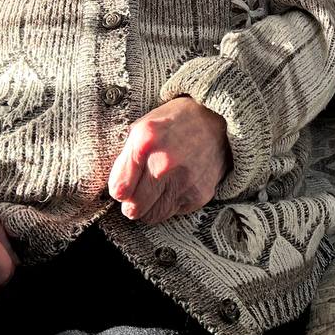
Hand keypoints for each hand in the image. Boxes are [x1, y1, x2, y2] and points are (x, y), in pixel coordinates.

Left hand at [108, 96, 229, 224]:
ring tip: (157, 188)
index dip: (119, 189)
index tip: (124, 184)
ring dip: (150, 206)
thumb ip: (125, 157)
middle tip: (138, 191)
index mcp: (145, 142)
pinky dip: (171, 204)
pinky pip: (173, 213)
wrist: (218, 118)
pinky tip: (176, 184)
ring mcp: (184, 181)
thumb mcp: (142, 126)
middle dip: (132, 203)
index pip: (118, 190)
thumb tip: (116, 190)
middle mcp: (164, 163)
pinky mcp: (199, 194)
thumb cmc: (174, 122)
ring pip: (152, 216)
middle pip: (133, 209)